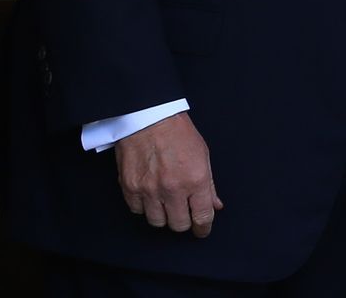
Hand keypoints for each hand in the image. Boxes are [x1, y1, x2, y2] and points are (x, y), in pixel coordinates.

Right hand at [114, 113, 220, 236]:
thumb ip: (209, 185)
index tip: (202, 230)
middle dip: (184, 221)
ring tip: (164, 201)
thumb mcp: (203, 155)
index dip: (203, 228)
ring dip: (163, 215)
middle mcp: (172, 188)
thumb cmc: (177, 132)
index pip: (202, 218)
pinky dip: (144, 207)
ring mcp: (149, 190)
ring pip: (157, 222)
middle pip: (179, 225)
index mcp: (195, 180)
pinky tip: (149, 194)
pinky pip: (138, 211)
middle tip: (183, 212)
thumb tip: (215, 205)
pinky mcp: (130, 187)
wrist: (148, 116)